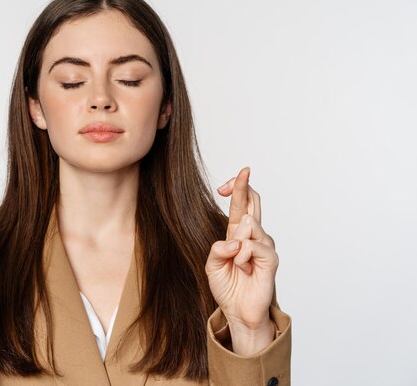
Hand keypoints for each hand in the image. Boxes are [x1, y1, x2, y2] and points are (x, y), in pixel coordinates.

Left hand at [205, 167, 277, 335]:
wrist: (237, 311)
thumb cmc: (227, 286)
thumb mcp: (212, 264)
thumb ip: (217, 248)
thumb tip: (234, 240)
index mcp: (238, 233)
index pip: (242, 203)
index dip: (239, 186)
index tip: (241, 172)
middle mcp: (253, 235)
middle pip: (253, 202)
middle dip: (241, 188)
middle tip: (226, 187)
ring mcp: (264, 245)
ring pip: (249, 223)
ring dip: (235, 242)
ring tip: (237, 263)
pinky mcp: (270, 258)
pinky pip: (252, 245)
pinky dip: (242, 257)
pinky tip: (244, 268)